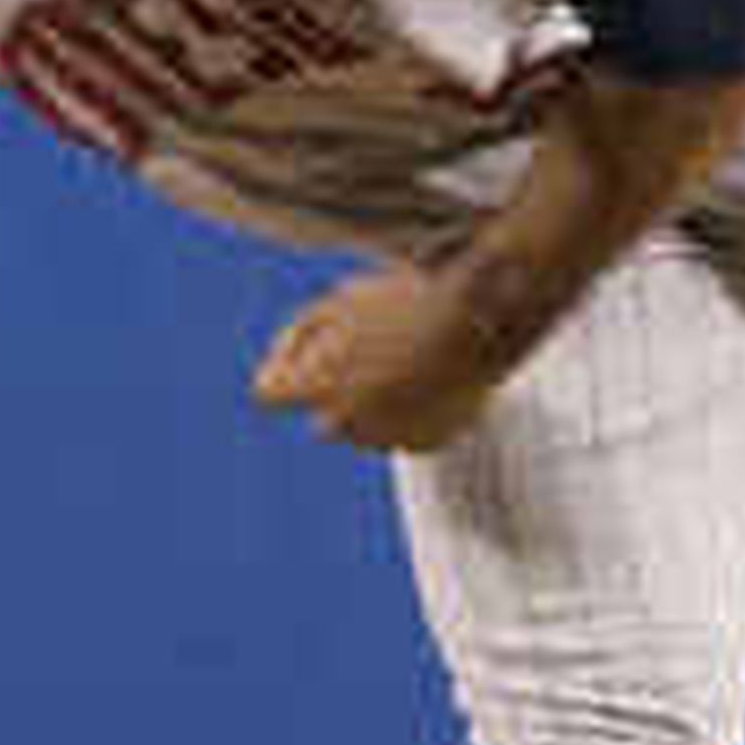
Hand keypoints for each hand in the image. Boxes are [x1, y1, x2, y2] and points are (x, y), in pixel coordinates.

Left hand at [251, 264, 504, 453]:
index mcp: (317, 383)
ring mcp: (386, 437)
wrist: (478, 319)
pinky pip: (403, 432)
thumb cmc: (406, 300)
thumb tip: (288, 360)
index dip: (283, 369)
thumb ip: (303, 333)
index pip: (267, 394)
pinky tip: (430, 378)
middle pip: (322, 418)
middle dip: (336, 394)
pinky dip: (410, 412)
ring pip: (364, 428)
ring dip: (373, 404)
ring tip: (405, 361)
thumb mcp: (340, 300)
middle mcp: (345, 422)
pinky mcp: (424, 444)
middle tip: (369, 354)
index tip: (303, 355)